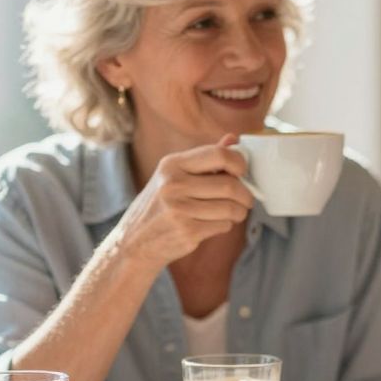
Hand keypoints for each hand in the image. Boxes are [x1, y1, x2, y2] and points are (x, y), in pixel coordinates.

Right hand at [114, 134, 256, 268]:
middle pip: (230, 185)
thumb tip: (233, 139)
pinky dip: (226, 225)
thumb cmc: (160, 206)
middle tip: (246, 200)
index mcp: (172, 164)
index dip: (239, 163)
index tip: (242, 172)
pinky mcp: (187, 231)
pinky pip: (223, 225)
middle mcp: (173, 184)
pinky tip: (215, 224)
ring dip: (239, 212)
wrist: (135, 242)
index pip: (219, 154)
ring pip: (231, 207)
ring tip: (234, 213)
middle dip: (245, 195)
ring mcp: (179, 209)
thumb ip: (205, 159)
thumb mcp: (174, 176)